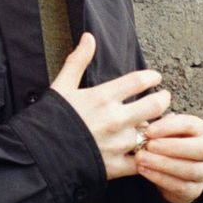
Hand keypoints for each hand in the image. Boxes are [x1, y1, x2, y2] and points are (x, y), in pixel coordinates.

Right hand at [49, 32, 171, 179]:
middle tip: (164, 98)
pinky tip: (146, 152)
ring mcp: (118, 143)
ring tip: (155, 127)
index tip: (156, 78)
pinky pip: (142, 160)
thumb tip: (88, 37)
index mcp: (103, 97)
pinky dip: (146, 156)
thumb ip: (78, 61)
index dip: (152, 77)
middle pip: (155, 105)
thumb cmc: (49, 120)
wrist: (38, 156)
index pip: (139, 81)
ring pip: (151, 133)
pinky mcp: (117, 166)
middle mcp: (115, 118)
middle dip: (163, 100)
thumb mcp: (61, 87)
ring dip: (154, 129)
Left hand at [134, 113, 202, 202]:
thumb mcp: (162, 131)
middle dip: (171, 147)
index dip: (169, 127)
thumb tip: (143, 124)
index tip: (149, 131)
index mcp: (201, 129)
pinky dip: (161, 179)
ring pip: (191, 169)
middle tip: (149, 146)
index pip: (190, 124)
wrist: (169, 171)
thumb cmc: (165, 143)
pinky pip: (181, 186)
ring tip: (142, 159)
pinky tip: (145, 171)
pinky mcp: (196, 190)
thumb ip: (157, 127)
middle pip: (199, 148)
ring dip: (163, 164)